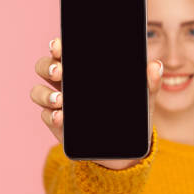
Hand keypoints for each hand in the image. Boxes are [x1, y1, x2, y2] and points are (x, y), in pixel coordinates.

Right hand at [31, 37, 162, 169]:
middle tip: (60, 72)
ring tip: (60, 100)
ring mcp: (58, 104)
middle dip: (48, 66)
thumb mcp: (143, 99)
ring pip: (38, 91)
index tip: (60, 46)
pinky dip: (51, 116)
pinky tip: (61, 117)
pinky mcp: (57, 124)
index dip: (58, 45)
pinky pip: (46, 116)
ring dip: (44, 93)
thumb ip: (150, 82)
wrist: (125, 148)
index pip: (65, 51)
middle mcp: (66, 83)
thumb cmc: (131, 115)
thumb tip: (155, 65)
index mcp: (83, 69)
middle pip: (45, 66)